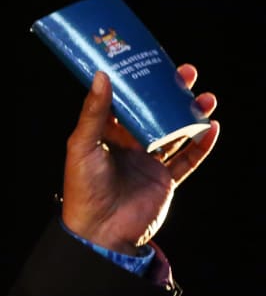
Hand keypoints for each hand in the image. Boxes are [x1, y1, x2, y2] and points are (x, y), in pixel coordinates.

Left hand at [60, 63, 218, 253]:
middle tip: (187, 73)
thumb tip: (103, 75)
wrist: (101, 232)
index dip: (141, 85)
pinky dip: (201, 145)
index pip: (126, 103)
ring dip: (191, 115)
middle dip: (171, 94)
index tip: (154, 63)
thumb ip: (94, 112)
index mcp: (106, 135)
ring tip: (205, 98)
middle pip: (155, 114)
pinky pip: (187, 160)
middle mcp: (128, 146)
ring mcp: (148, 163)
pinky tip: (212, 129)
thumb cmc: (84, 188)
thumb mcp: (83, 145)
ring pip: (175, 133)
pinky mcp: (165, 180)